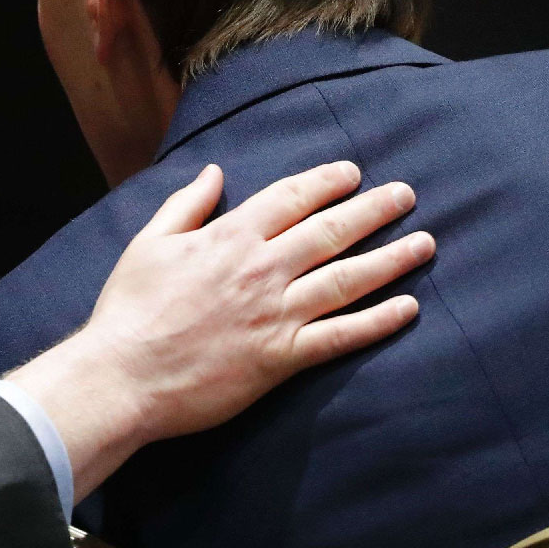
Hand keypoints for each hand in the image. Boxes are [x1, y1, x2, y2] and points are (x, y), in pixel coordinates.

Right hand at [7, 162, 429, 498]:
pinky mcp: (280, 358)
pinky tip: (408, 308)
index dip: (325, 182)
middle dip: (374, 210)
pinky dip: (378, 322)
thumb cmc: (129, 309)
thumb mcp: (149, 242)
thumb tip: (214, 172)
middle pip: (330, 231)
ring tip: (425, 244)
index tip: (352, 172)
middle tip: (407, 195)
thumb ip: (187, 204)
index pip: (290, 198)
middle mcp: (261, 270)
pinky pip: (340, 336)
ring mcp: (275, 314)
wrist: (123, 375)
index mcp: (229, 237)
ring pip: (347, 279)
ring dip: (390, 259)